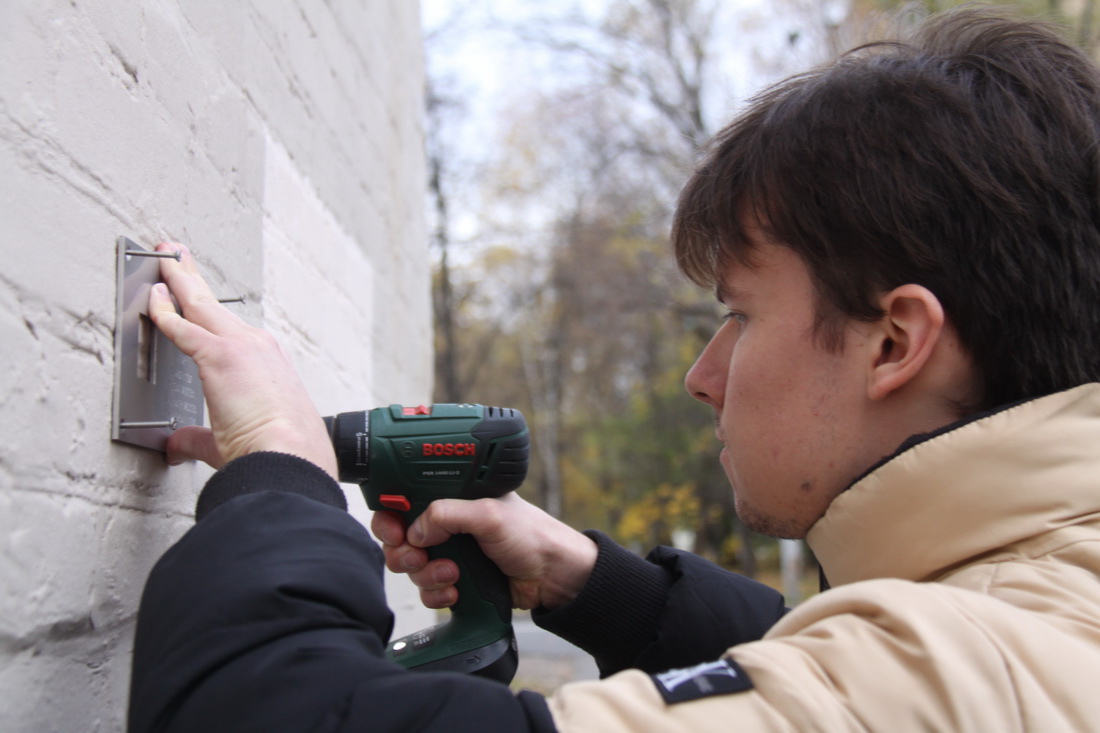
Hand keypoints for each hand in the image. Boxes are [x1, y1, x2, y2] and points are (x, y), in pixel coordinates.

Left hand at [147, 243, 337, 478]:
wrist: (290, 456)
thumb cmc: (277, 452)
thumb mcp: (231, 440)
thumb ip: (198, 438)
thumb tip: (177, 445)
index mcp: (268, 366)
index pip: (231, 330)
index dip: (209, 312)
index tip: (197, 298)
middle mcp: (258, 348)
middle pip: (215, 306)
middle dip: (192, 279)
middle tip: (177, 256)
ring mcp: (241, 347)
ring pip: (201, 304)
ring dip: (180, 279)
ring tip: (165, 256)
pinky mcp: (220, 355)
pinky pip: (182, 326)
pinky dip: (164, 310)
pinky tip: (152, 296)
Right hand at [371, 493, 597, 610]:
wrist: (553, 577)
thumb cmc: (532, 536)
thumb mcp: (488, 515)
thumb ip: (447, 515)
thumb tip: (414, 530)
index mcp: (453, 499)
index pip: (405, 502)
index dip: (391, 517)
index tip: (393, 531)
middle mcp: (448, 525)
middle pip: (400, 539)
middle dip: (405, 552)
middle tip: (419, 556)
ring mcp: (450, 554)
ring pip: (412, 568)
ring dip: (427, 575)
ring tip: (453, 574)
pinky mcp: (455, 581)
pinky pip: (427, 592)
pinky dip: (437, 594)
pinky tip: (457, 592)